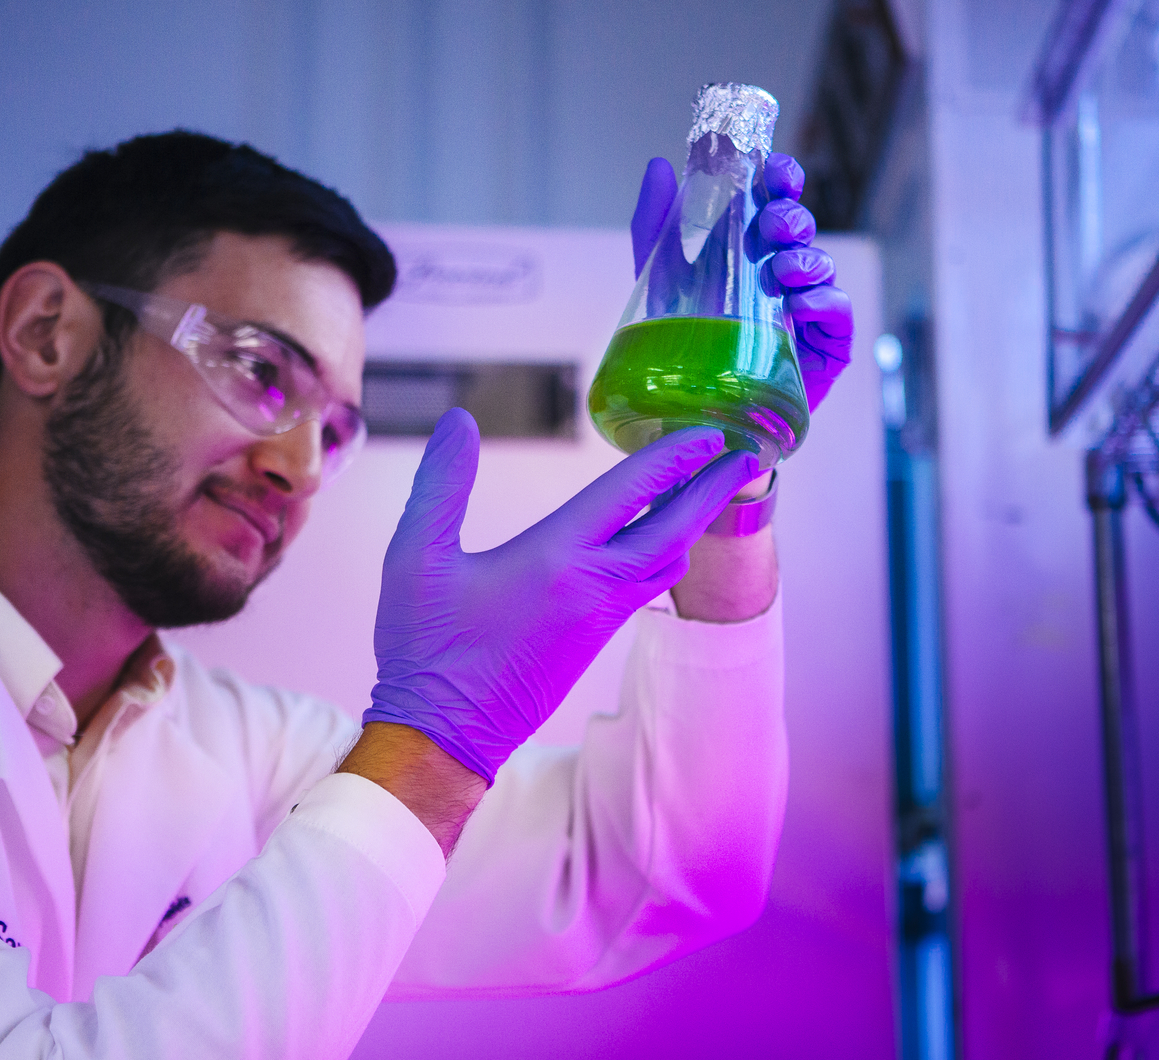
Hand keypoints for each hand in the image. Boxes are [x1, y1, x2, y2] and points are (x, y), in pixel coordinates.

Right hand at [366, 408, 761, 782]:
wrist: (443, 736)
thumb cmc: (427, 648)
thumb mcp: (416, 555)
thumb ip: (442, 483)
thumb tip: (459, 422)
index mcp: (556, 558)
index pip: (632, 493)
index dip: (674, 457)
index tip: (708, 432)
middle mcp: (592, 588)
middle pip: (675, 530)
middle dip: (712, 490)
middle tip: (742, 455)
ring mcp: (599, 619)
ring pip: (666, 562)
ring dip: (690, 523)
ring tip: (703, 488)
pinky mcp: (594, 641)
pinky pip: (646, 586)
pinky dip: (664, 551)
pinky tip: (654, 537)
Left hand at [630, 152, 854, 409]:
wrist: (698, 416)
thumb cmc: (686, 344)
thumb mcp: (661, 281)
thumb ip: (655, 227)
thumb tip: (659, 167)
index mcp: (754, 248)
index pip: (779, 200)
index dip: (783, 179)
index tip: (774, 172)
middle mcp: (785, 273)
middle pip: (803, 228)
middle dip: (792, 218)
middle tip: (772, 225)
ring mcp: (808, 308)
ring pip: (823, 266)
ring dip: (806, 259)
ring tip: (783, 270)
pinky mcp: (826, 346)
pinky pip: (838, 312)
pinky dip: (824, 301)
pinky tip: (801, 303)